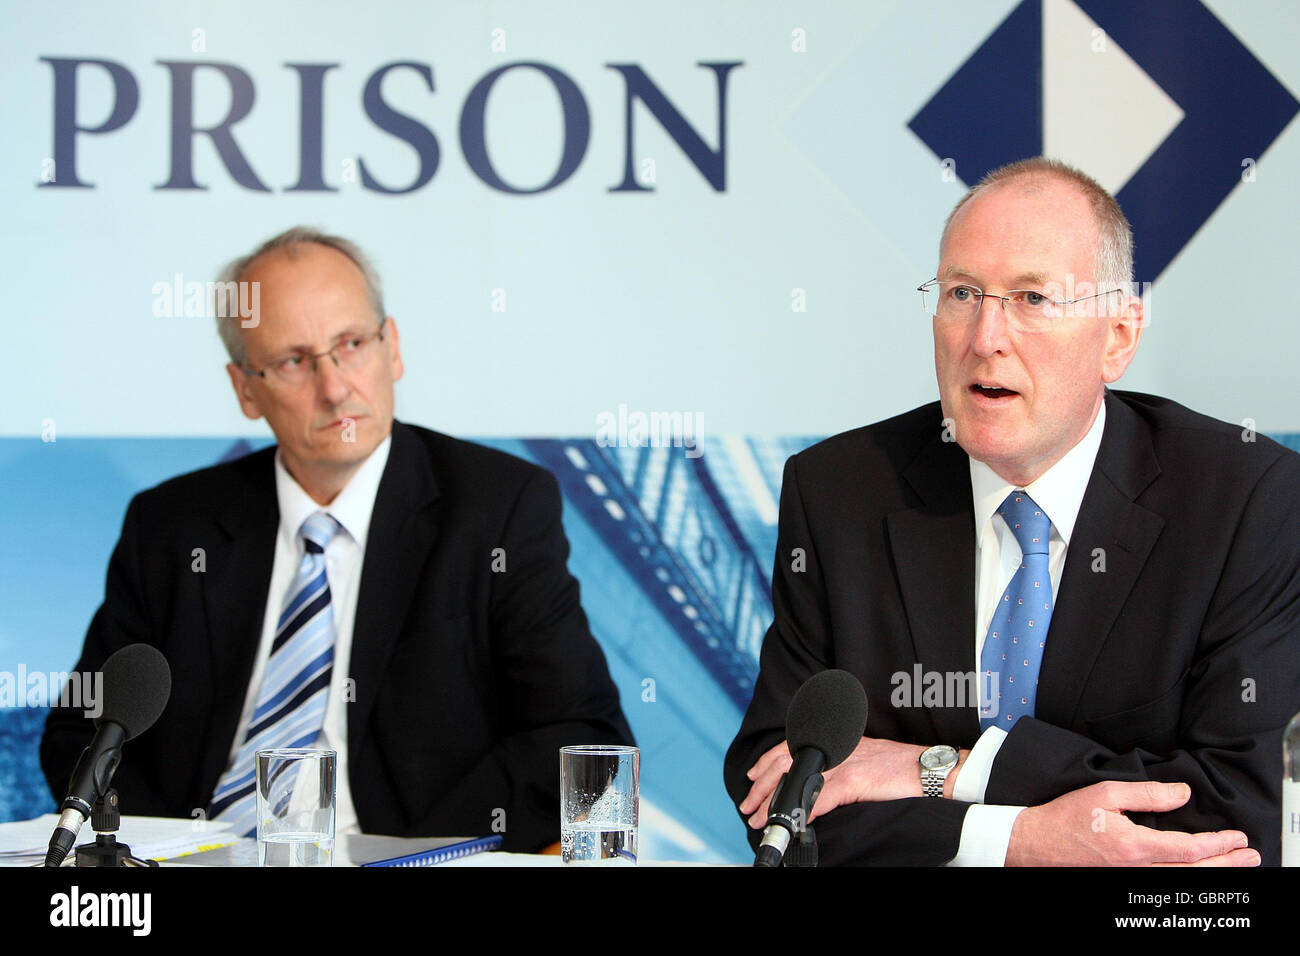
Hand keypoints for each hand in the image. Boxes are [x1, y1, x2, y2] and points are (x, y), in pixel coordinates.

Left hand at [740, 737, 953, 827]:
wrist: (927, 768)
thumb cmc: (899, 766)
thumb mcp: (861, 756)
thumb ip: (838, 763)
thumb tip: (816, 784)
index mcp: (834, 740)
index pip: (789, 746)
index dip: (766, 761)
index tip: (752, 776)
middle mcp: (834, 747)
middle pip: (785, 762)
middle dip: (761, 785)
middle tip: (747, 804)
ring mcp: (842, 762)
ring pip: (796, 780)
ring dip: (774, 802)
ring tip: (759, 818)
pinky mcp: (854, 779)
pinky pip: (820, 797)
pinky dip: (803, 811)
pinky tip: (793, 821)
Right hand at [1006, 780, 1259, 865]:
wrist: (1035, 843)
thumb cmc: (1065, 816)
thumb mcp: (1105, 792)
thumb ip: (1146, 793)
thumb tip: (1181, 794)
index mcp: (1134, 846)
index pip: (1189, 849)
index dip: (1218, 844)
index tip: (1236, 836)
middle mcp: (1136, 868)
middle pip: (1193, 872)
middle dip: (1226, 864)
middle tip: (1249, 856)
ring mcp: (1130, 878)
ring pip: (1182, 881)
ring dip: (1212, 874)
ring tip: (1233, 866)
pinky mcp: (1123, 879)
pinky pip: (1165, 882)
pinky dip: (1188, 877)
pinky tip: (1196, 871)